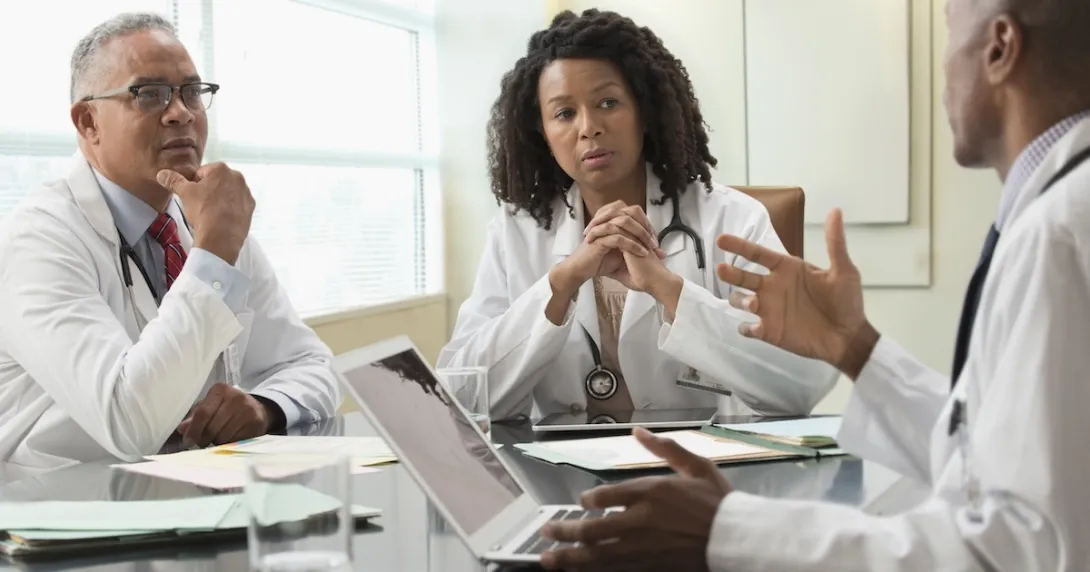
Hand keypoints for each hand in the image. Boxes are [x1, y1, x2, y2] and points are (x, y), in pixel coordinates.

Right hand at [157, 162, 254, 264]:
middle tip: (200, 205)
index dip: (193, 184)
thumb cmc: (204, 212)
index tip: (192, 195)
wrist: (220, 237)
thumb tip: (163, 174)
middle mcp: (237, 178)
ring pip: (227, 193)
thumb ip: (173, 181)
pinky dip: (230, 209)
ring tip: (210, 213)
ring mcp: (246, 193)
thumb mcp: (184, 193)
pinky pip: (237, 205)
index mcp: (221, 169)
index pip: (201, 173)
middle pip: (216, 182)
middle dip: (207, 191)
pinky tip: (221, 218)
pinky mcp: (250, 207)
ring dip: (219, 199)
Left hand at [178, 384, 271, 447]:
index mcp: (220, 390)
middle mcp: (236, 397)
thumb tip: (182, 429)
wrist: (257, 410)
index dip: (194, 430)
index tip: (188, 441)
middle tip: (204, 442)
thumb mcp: (210, 407)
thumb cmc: (227, 409)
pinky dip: (229, 444)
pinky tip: (231, 439)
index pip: (203, 413)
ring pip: (223, 437)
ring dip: (217, 442)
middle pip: (211, 427)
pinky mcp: (256, 423)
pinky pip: (235, 441)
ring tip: (219, 438)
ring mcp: (248, 410)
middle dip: (204, 439)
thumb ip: (195, 417)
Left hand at [540, 427, 730, 570]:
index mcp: (651, 492)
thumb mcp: (697, 466)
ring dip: (569, 557)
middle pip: (592, 529)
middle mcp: (641, 521)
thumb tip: (638, 432)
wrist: (739, 540)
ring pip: (597, 556)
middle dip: (564, 532)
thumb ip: (665, 449)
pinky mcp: (650, 568)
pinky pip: (614, 571)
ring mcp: (644, 549)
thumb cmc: (720, 503)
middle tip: (547, 532)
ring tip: (549, 559)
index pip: (605, 495)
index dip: (588, 500)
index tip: (582, 502)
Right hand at [552, 201, 663, 294]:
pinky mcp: (598, 239)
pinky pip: (619, 238)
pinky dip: (632, 245)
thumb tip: (661, 253)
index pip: (635, 212)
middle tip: (655, 243)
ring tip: (651, 249)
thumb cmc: (600, 261)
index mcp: (612, 219)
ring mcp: (602, 228)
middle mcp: (607, 220)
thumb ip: (640, 250)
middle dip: (646, 227)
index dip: (647, 224)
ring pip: (625, 223)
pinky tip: (641, 253)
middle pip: (632, 212)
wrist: (581, 270)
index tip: (655, 240)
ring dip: (641, 235)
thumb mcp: (624, 255)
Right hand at [715, 208, 876, 376]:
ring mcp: (769, 310)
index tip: (721, 240)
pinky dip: (747, 328)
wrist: (849, 337)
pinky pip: (748, 328)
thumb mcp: (844, 270)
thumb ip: (835, 242)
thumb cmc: (847, 302)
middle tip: (722, 269)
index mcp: (786, 269)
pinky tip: (755, 327)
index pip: (757, 254)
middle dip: (730, 273)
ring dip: (740, 300)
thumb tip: (835, 211)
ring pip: (740, 300)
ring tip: (752, 304)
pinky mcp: (769, 331)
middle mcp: (773, 287)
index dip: (739, 246)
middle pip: (742, 277)